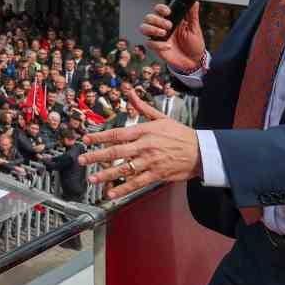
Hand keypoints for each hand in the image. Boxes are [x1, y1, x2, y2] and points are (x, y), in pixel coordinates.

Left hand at [79, 88, 202, 198]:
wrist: (202, 152)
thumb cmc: (180, 134)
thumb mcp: (161, 117)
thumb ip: (142, 107)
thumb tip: (129, 92)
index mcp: (145, 131)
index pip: (118, 133)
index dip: (100, 137)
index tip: (86, 140)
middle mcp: (145, 146)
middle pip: (116, 152)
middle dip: (97, 156)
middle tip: (82, 160)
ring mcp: (150, 162)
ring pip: (125, 169)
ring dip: (107, 175)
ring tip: (92, 179)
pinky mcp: (157, 175)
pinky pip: (137, 183)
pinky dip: (123, 188)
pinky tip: (111, 192)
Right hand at [140, 2, 204, 73]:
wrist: (194, 61)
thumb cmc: (194, 44)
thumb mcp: (194, 28)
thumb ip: (192, 15)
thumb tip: (194, 2)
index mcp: (170, 20)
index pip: (159, 10)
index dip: (160, 9)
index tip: (168, 12)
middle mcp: (161, 27)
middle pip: (148, 17)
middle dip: (157, 20)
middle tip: (169, 26)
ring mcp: (157, 37)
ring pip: (143, 28)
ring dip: (152, 29)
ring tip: (164, 33)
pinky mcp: (156, 47)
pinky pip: (149, 43)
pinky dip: (158, 44)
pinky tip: (168, 46)